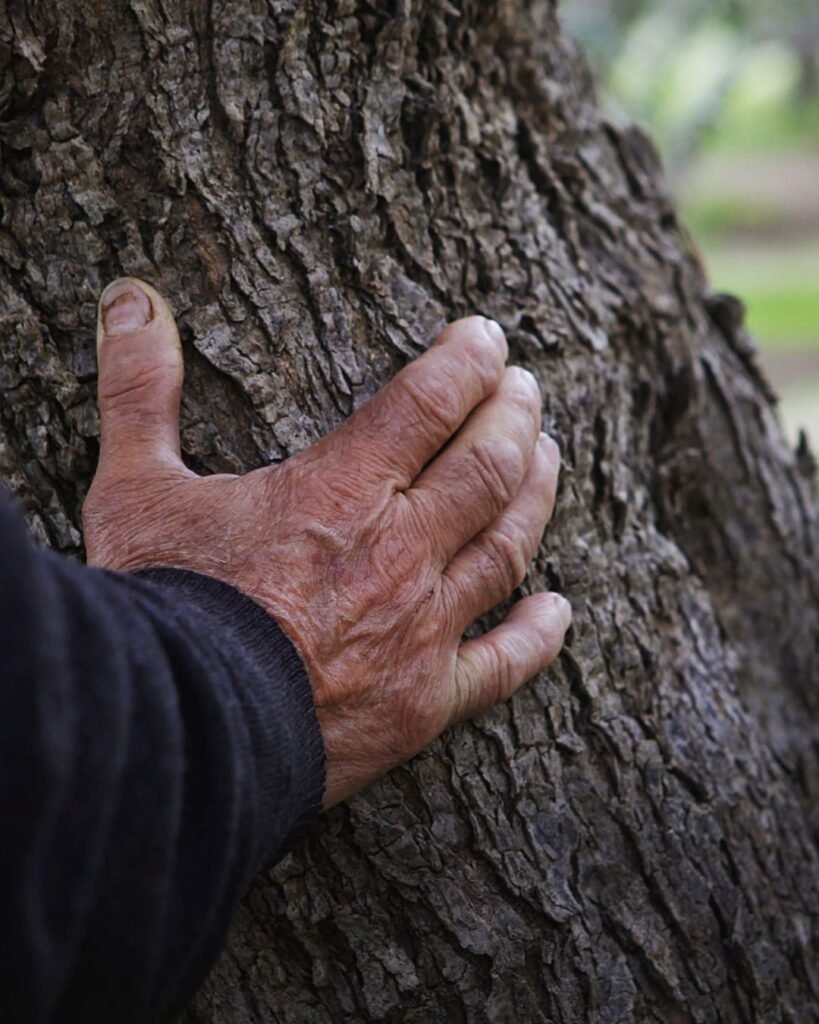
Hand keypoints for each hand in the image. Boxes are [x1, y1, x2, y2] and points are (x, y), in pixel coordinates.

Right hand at [83, 278, 571, 806]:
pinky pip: (503, 665)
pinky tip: (559, 612)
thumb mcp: (133, 488)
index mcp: (342, 491)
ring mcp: (422, 629)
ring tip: (551, 455)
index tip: (486, 337)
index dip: (466, 360)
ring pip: (508, 545)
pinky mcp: (424, 702)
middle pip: (488, 465)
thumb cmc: (161, 606)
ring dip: (537, 494)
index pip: (429, 401)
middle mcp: (401, 550)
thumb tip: (129, 297)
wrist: (180, 733)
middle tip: (524, 387)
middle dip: (512, 416)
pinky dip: (537, 637)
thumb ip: (139, 390)